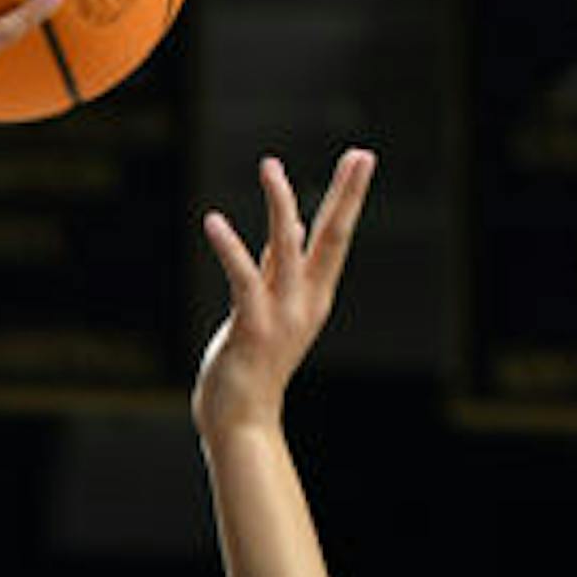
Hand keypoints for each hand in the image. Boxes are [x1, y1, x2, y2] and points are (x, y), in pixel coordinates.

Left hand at [194, 148, 374, 435]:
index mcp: (313, 297)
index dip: (347, 197)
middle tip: (362, 154)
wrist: (242, 422)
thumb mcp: (272, 309)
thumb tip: (294, 227)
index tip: (360, 158)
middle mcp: (304, 303)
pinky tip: (214, 221)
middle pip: (331, 239)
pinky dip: (229, 248)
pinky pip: (242, 278)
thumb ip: (280, 269)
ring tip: (270, 166)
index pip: (334, 238)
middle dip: (346, 196)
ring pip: (287, 249)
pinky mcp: (251, 327)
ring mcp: (281, 315)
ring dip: (280, 205)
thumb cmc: (252, 367)